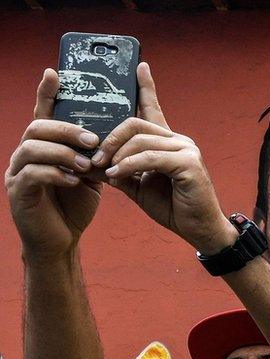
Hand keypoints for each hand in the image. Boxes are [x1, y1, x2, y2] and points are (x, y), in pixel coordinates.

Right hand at [5, 69, 102, 258]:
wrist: (61, 239)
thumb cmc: (75, 204)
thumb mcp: (91, 173)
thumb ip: (95, 153)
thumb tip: (116, 132)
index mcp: (45, 146)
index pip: (43, 113)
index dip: (47, 93)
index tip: (56, 73)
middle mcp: (26, 154)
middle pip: (38, 127)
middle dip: (66, 130)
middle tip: (93, 140)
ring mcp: (18, 172)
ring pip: (32, 148)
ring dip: (63, 153)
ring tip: (87, 164)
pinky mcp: (18, 192)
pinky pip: (32, 175)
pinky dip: (55, 174)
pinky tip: (74, 180)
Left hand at [94, 62, 235, 254]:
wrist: (200, 230)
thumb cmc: (174, 209)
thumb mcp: (139, 187)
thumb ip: (120, 171)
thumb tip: (92, 163)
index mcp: (168, 143)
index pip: (154, 109)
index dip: (146, 88)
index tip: (139, 67)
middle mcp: (179, 140)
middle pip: (136, 123)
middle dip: (110, 139)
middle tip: (95, 158)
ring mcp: (187, 150)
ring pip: (140, 140)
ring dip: (117, 156)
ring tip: (106, 171)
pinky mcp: (189, 164)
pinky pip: (149, 158)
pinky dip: (129, 166)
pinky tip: (118, 176)